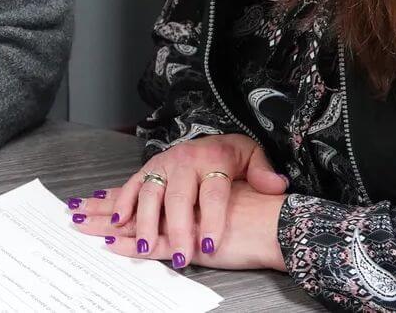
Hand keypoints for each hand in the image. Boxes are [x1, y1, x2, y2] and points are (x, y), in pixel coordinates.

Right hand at [68, 134, 286, 267]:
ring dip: (145, 221)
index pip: (213, 192)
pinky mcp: (149, 168)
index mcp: (214, 158)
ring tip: (145, 247)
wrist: (212, 139)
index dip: (212, 219)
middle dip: (177, 228)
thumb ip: (263, 171)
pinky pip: (132, 185)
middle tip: (180, 255)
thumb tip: (276, 184)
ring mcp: (164, 164)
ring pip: (151, 192)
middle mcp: (185, 160)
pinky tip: (119, 223)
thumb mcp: (253, 156)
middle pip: (179, 196)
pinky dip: (123, 204)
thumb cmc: (232, 156)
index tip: (210, 245)